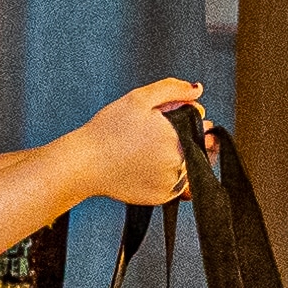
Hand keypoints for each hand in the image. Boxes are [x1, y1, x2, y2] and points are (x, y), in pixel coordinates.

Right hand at [72, 82, 205, 206]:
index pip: (203, 127)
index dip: (186, 120)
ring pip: (187, 166)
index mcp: (179, 137)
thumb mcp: (139, 99)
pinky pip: (175, 185)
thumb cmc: (107, 131)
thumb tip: (198, 89)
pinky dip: (165, 175)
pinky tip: (144, 166)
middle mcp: (180, 163)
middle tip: (151, 137)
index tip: (164, 122)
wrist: (84, 164)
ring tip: (144, 152)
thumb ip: (172, 90)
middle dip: (182, 139)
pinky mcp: (161, 198)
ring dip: (176, 157)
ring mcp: (171, 184)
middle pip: (197, 147)